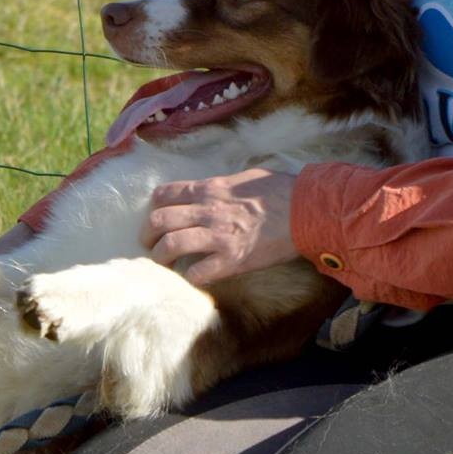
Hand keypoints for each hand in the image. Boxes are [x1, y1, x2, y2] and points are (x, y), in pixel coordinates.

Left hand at [142, 168, 297, 285]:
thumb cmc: (280, 190)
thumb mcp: (243, 177)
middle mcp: (207, 211)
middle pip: (159, 221)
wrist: (305, 210)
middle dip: (147, 234)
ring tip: (162, 263)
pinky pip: (197, 272)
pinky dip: (189, 276)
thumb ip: (220, 185)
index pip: (164, 194)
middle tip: (149, 243)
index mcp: (210, 188)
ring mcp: (218, 237)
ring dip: (160, 257)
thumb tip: (209, 191)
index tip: (155, 217)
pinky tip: (191, 276)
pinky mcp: (231, 261)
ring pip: (170, 246)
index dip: (154, 207)